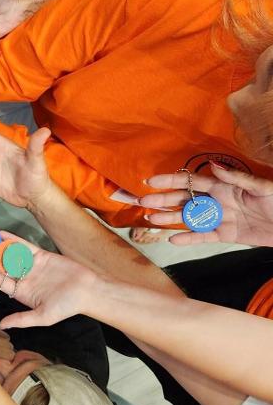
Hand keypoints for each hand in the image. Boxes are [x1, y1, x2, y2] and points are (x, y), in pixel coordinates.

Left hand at [0, 232, 94, 329]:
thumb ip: (22, 319)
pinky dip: (13, 240)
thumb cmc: (67, 306)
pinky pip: (24, 246)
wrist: (88, 290)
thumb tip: (2, 325)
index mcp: (22, 293)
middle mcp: (25, 278)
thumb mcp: (42, 316)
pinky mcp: (42, 255)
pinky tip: (1, 234)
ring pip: (10, 255)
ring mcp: (32, 266)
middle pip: (1, 266)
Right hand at [141, 164, 272, 246]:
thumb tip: (212, 165)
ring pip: (189, 218)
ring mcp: (219, 218)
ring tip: (150, 219)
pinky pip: (203, 237)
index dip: (170, 181)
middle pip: (184, 199)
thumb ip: (236, 178)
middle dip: (162, 200)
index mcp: (222, 186)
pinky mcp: (226, 235)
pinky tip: (172, 239)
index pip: (190, 182)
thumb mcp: (261, 188)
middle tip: (142, 202)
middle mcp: (216, 200)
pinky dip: (188, 239)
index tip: (150, 182)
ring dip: (169, 218)